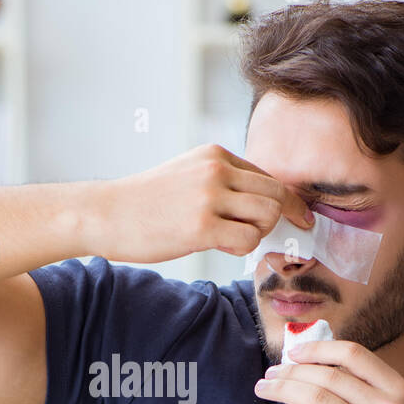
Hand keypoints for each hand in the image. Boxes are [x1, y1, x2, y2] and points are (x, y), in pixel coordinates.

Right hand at [84, 143, 313, 264]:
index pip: (268, 176)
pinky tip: (221, 246)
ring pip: (267, 215)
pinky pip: (248, 239)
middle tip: (260, 235)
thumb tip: (260, 204)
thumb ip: (221, 182)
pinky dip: (243, 248)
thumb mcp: (186, 175)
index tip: (298, 218)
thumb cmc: (144, 202)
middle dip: (278, 218)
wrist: (105, 213)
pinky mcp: (201, 226)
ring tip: (231, 239)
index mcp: (215, 155)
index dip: (286, 201)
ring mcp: (209, 197)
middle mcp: (216, 170)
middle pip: (276, 194)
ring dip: (258, 234)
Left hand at [252, 339, 403, 403]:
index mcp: (399, 391)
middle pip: (329, 375)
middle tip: (270, 374)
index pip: (354, 354)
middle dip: (291, 371)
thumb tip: (315, 363)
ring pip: (316, 398)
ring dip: (283, 390)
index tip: (293, 353)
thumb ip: (365, 392)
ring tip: (265, 390)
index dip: (318, 349)